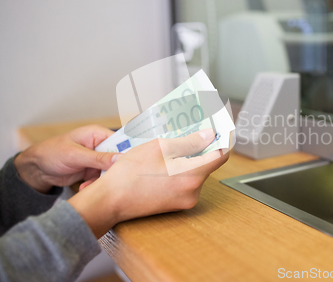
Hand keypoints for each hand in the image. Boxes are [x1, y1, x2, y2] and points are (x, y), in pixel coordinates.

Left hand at [14, 125, 120, 192]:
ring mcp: (96, 159)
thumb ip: (99, 158)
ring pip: (110, 171)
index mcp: (98, 134)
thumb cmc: (52, 153)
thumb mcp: (76, 155)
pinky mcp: (91, 170)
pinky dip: (94, 184)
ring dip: (101, 180)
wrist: (35, 169)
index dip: (127, 152)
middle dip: (112, 170)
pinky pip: (101, 178)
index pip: (121, 141)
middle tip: (108, 179)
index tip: (130, 165)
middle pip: (117, 158)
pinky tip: (83, 187)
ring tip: (88, 184)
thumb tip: (120, 159)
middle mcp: (99, 145)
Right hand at [68, 128, 228, 237]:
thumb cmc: (130, 173)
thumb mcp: (160, 148)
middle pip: (208, 163)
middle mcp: (193, 192)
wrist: (110, 200)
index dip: (222, 139)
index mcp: (192, 176)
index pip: (221, 155)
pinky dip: (181, 169)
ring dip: (189, 157)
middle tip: (193, 129)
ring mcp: (185, 200)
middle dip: (202, 146)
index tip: (220, 129)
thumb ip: (189, 142)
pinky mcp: (175, 204)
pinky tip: (166, 160)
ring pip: (195, 172)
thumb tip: (209, 135)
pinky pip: (185, 182)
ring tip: (172, 144)